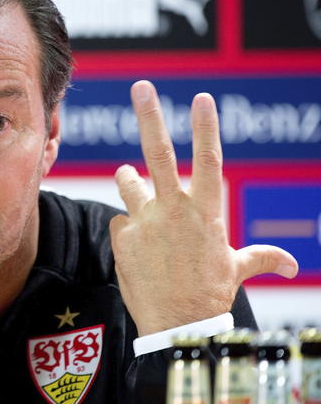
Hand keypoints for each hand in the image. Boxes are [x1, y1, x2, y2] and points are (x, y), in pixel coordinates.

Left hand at [110, 81, 297, 335]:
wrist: (176, 325)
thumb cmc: (210, 293)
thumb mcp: (236, 269)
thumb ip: (260, 256)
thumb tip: (290, 263)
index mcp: (206, 211)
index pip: (209, 161)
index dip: (205, 128)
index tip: (201, 98)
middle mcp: (174, 209)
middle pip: (158, 153)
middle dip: (149, 116)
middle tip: (140, 86)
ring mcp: (145, 221)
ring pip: (129, 183)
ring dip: (129, 177)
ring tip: (129, 175)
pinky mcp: (122, 236)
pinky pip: (122, 220)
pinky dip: (129, 228)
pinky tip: (137, 247)